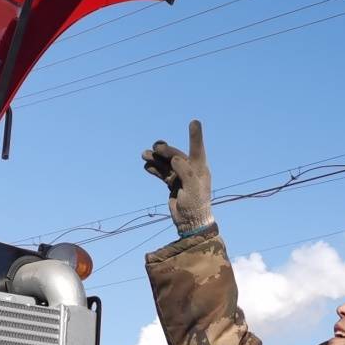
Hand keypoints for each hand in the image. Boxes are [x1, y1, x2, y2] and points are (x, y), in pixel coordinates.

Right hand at [142, 119, 213, 235]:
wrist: (190, 222)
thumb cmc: (196, 205)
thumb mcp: (192, 188)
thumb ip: (185, 171)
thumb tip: (175, 158)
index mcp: (200, 170)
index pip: (197, 149)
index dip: (195, 136)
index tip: (194, 122)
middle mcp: (191, 171)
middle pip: (177, 155)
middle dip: (165, 151)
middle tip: (154, 148)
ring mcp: (182, 177)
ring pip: (168, 164)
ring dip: (156, 159)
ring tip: (144, 154)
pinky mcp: (174, 184)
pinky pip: (163, 173)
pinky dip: (155, 169)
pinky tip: (146, 166)